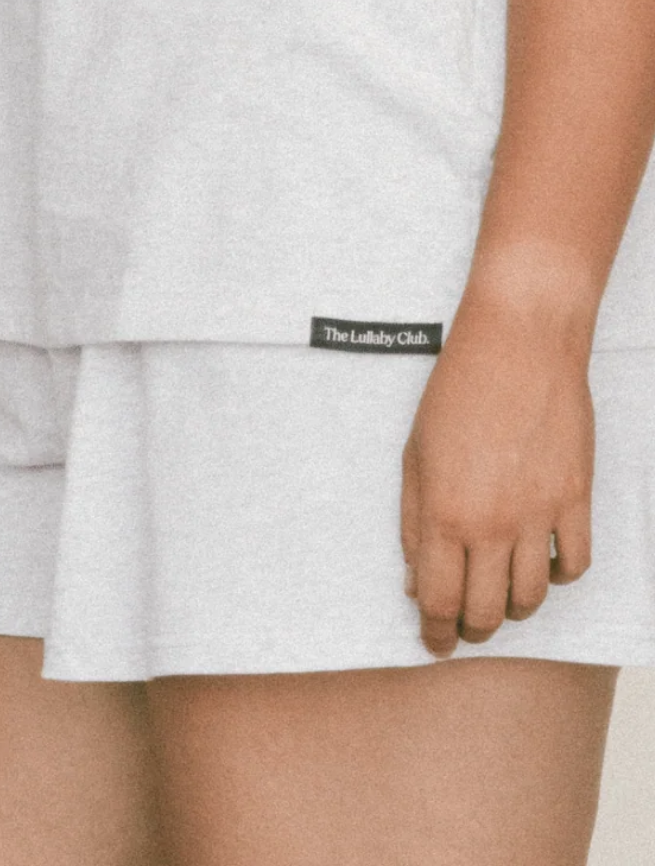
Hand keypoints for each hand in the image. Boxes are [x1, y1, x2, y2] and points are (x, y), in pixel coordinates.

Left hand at [399, 293, 594, 657]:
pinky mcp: (577, 498)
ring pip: (533, 595)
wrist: (518, 348)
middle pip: (486, 610)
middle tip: (464, 625)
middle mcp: (493, 525)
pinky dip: (559, 576)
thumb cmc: (455, 396)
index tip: (434, 643)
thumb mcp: (414, 457)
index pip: (438, 599)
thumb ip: (413, 523)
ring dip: (513, 606)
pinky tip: (541, 564)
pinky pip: (576, 562)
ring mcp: (540, 514)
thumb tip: (415, 578)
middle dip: (471, 628)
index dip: (434, 632)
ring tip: (498, 594)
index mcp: (444, 514)